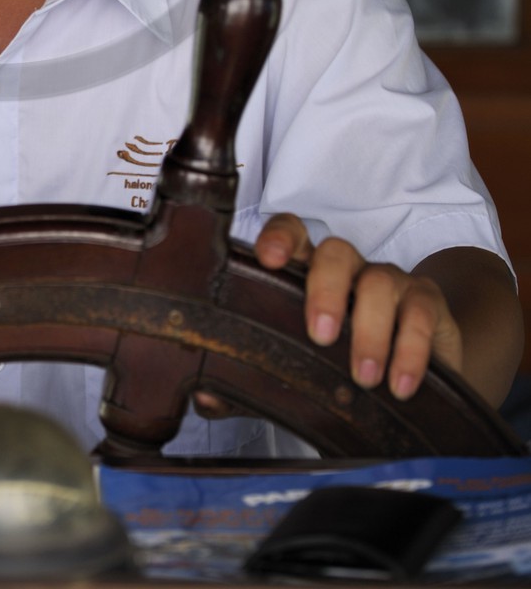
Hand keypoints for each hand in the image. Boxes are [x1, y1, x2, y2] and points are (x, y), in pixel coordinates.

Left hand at [254, 212, 462, 399]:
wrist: (419, 368)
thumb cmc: (345, 361)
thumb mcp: (304, 369)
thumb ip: (256, 382)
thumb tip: (206, 399)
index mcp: (311, 273)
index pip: (294, 234)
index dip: (281, 237)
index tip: (267, 258)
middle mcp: (351, 269)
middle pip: (336, 252)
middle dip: (324, 289)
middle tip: (320, 336)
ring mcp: (390, 281)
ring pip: (379, 282)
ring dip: (369, 331)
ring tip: (363, 378)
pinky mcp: (427, 302)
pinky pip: (420, 312)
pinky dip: (410, 349)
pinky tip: (400, 385)